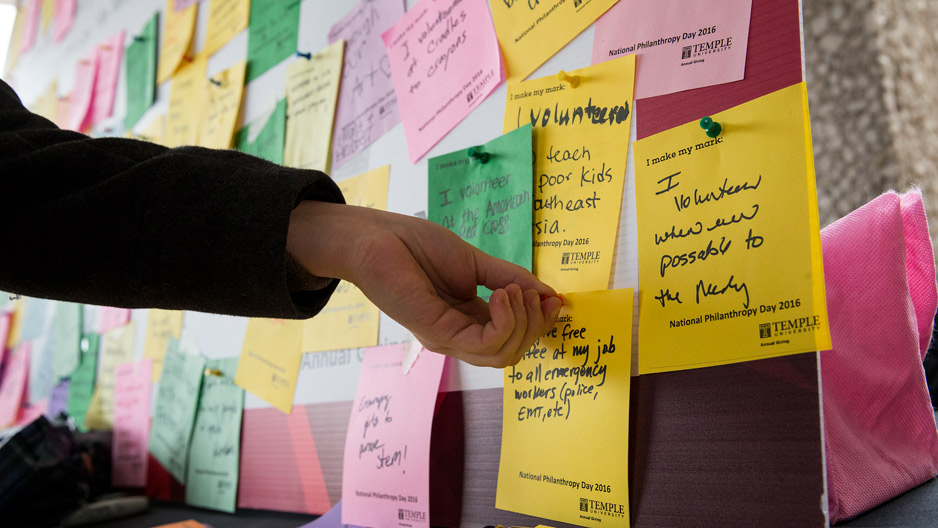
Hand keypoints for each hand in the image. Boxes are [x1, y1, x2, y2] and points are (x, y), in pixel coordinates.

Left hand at [286, 200, 562, 366]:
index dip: (539, 323)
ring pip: (502, 355)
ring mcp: (446, 338)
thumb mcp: (476, 262)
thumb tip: (550, 295)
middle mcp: (458, 336)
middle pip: (512, 353)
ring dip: (522, 322)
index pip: (514, 339)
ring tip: (513, 291)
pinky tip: (502, 296)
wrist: (375, 237)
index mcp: (469, 320)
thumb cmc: (416, 245)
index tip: (553, 299)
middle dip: (535, 325)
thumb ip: (511, 278)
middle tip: (531, 293)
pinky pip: (485, 344)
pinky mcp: (437, 333)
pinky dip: (505, 322)